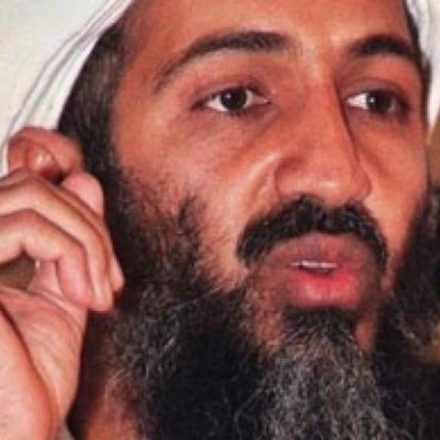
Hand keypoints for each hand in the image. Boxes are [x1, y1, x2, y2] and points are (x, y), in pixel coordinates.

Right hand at [0, 128, 122, 438]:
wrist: (15, 434)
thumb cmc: (30, 376)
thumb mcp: (64, 292)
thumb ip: (72, 238)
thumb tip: (84, 178)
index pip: (28, 191)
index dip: (81, 218)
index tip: (109, 272)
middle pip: (32, 187)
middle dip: (89, 229)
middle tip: (110, 284)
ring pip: (33, 196)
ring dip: (87, 242)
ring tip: (98, 294)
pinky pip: (29, 227)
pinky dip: (74, 254)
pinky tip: (87, 298)